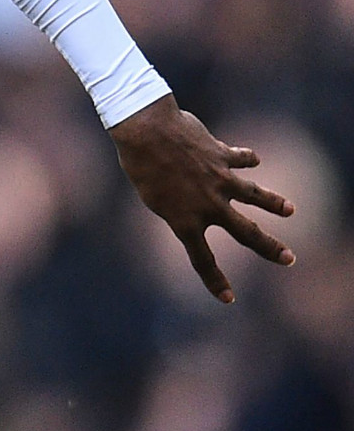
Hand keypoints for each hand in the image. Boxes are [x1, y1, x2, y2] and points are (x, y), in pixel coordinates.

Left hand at [109, 94, 295, 302]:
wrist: (147, 132)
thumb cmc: (141, 165)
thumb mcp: (153, 197)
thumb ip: (179, 206)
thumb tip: (204, 202)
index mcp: (184, 220)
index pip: (201, 259)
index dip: (214, 280)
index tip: (229, 298)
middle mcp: (208, 204)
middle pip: (246, 232)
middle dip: (269, 248)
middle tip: (289, 259)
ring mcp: (219, 180)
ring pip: (255, 195)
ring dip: (274, 203)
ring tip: (290, 210)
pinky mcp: (222, 156)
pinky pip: (240, 159)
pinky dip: (247, 159)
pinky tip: (254, 160)